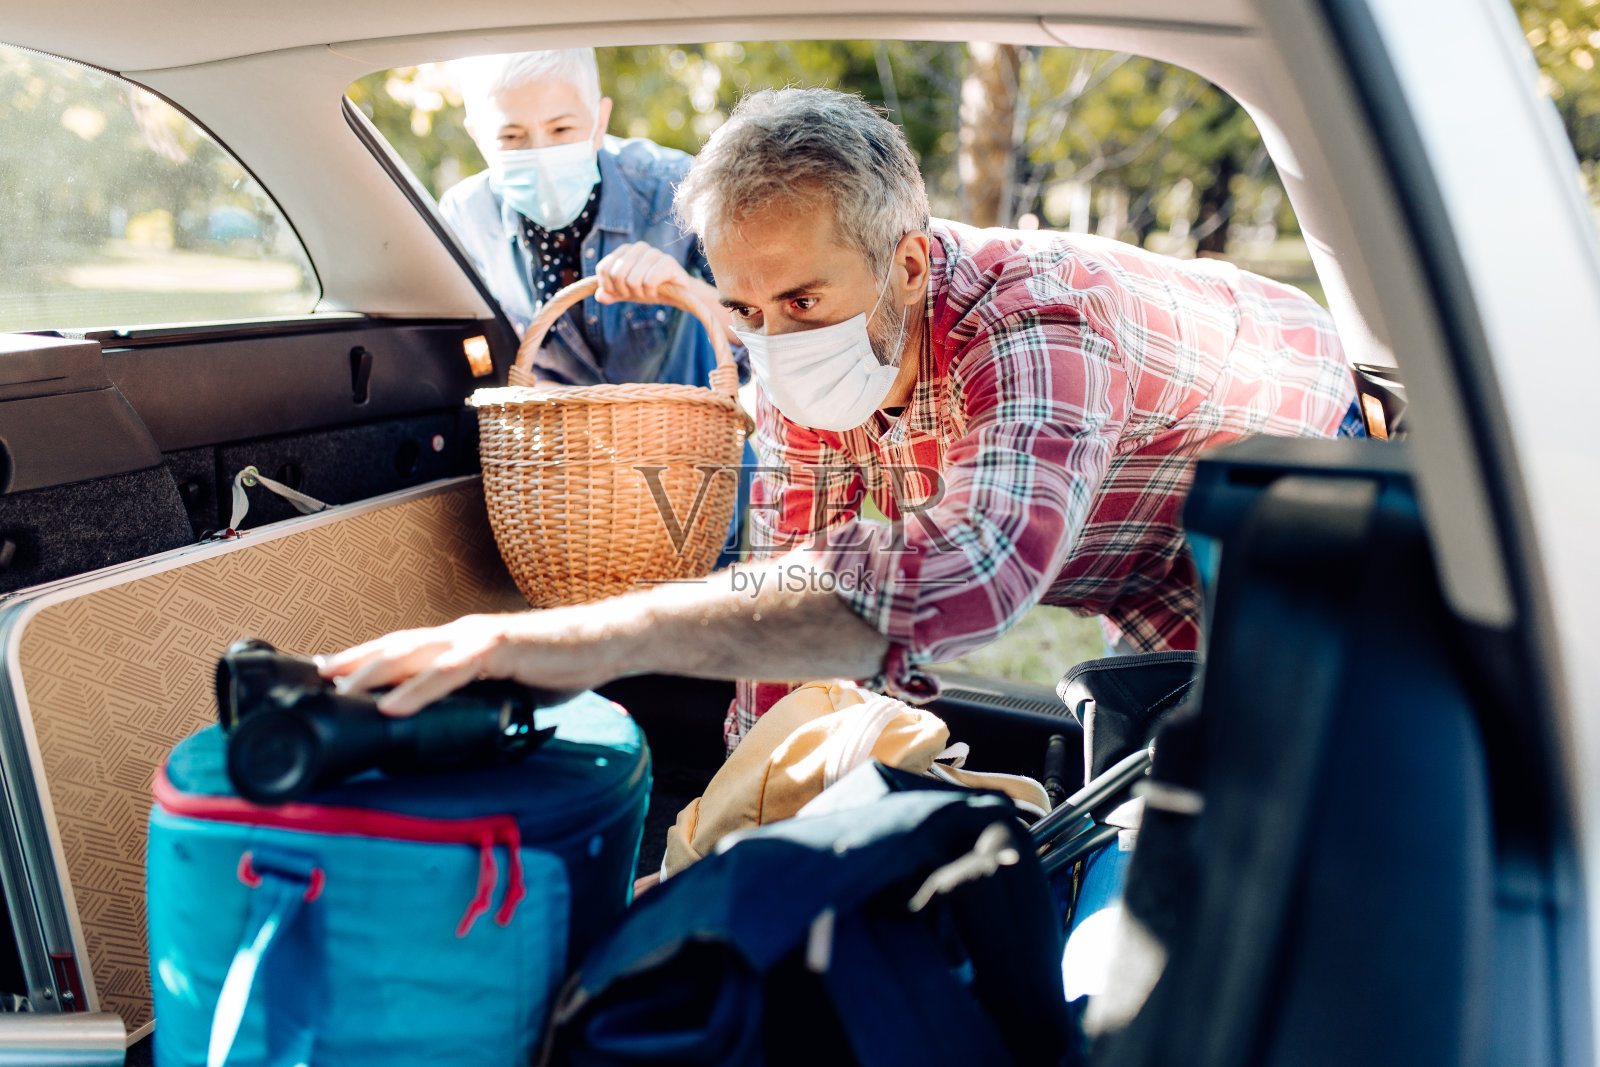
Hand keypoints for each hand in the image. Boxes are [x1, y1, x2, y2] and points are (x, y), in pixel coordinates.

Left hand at [317, 611, 623, 716]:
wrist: (605, 643)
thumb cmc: (560, 663)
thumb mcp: (511, 688)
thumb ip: (483, 700)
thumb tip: (461, 728)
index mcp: (463, 644)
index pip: (405, 649)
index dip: (366, 661)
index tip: (331, 677)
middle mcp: (463, 635)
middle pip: (396, 646)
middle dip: (354, 662)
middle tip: (317, 679)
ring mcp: (479, 639)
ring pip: (413, 653)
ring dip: (373, 672)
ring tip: (340, 691)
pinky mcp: (498, 648)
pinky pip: (449, 671)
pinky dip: (417, 688)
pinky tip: (393, 704)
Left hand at [594, 242, 692, 305]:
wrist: (679, 294)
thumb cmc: (650, 290)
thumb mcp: (626, 293)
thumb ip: (610, 294)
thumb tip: (599, 296)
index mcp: (625, 250)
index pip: (603, 269)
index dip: (609, 287)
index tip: (621, 292)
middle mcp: (639, 247)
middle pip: (616, 275)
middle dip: (625, 292)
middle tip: (637, 294)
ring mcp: (654, 252)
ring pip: (632, 280)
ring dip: (640, 294)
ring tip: (649, 292)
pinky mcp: (668, 262)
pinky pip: (648, 282)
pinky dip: (651, 293)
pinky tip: (658, 291)